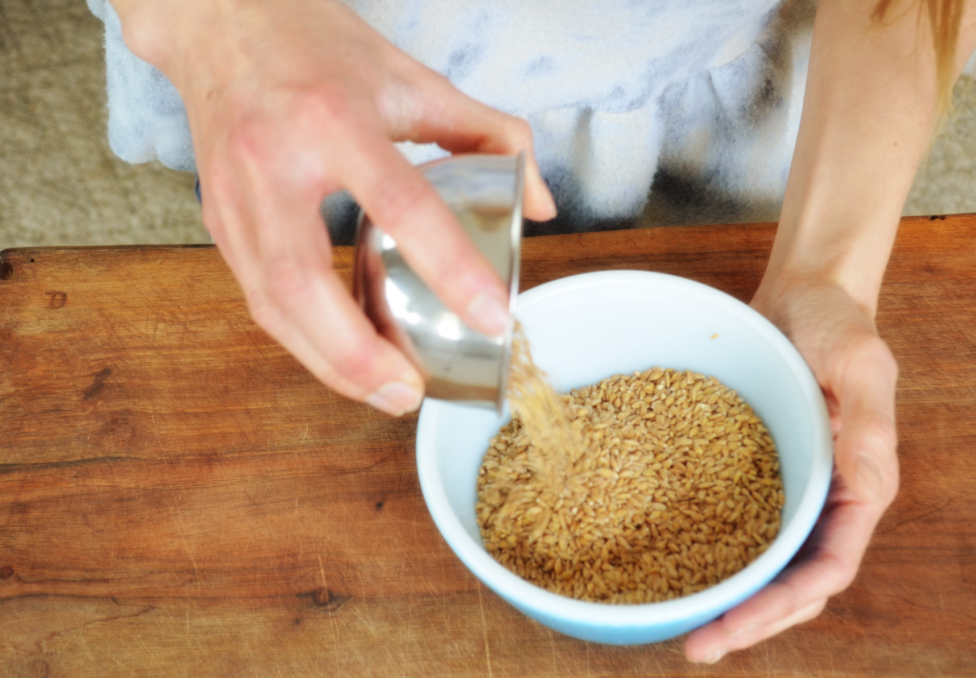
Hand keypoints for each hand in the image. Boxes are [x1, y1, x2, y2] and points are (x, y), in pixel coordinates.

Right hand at [113, 0, 555, 414]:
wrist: (220, 23)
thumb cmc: (317, 46)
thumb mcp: (412, 77)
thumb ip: (489, 134)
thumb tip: (539, 204)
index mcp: (332, 119)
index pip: (399, 204)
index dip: (450, 268)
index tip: (492, 317)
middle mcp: (272, 163)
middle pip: (303, 283)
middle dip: (358, 354)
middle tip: (412, 392)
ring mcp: (234, 198)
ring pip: (271, 304)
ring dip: (327, 362)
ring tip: (385, 393)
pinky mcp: (219, 222)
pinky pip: (259, 297)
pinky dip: (304, 339)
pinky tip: (345, 359)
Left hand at [685, 274, 899, 662]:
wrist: (804, 292)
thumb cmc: (839, 321)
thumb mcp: (862, 363)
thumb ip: (869, 424)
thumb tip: (864, 489)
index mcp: (856, 487)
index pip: (825, 570)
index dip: (780, 607)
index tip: (731, 629)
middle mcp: (820, 496)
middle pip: (788, 581)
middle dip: (746, 619)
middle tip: (694, 646)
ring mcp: (784, 484)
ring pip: (757, 558)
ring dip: (724, 593)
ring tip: (675, 620)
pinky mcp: (750, 466)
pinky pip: (728, 514)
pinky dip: (702, 542)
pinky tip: (662, 555)